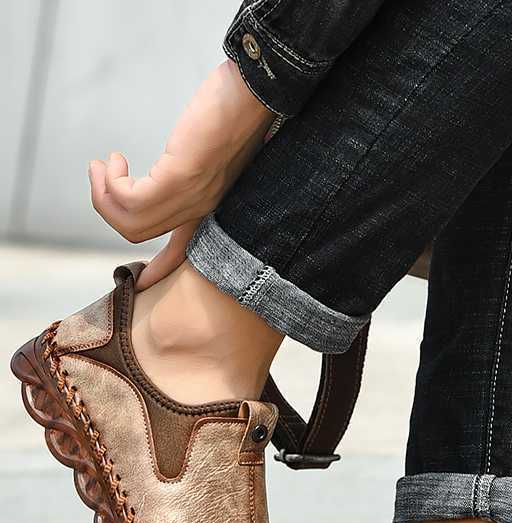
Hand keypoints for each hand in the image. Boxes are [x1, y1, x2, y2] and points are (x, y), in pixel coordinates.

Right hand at [89, 60, 273, 286]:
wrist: (255, 93)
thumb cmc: (234, 114)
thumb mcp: (212, 151)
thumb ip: (196, 170)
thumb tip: (179, 167)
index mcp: (210, 207)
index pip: (184, 252)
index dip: (159, 269)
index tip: (139, 284)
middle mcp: (201, 210)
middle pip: (139, 234)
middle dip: (107, 208)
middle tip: (102, 175)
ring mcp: (191, 197)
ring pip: (130, 223)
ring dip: (103, 195)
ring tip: (104, 166)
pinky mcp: (180, 178)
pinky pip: (130, 200)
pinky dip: (111, 183)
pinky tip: (117, 161)